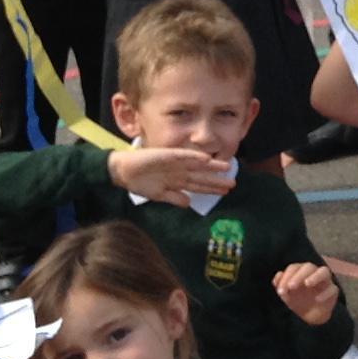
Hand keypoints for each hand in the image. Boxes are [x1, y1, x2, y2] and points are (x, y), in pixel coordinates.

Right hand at [110, 146, 238, 206]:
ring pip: (198, 165)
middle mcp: (180, 171)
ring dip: (212, 166)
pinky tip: (206, 159)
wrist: (124, 171)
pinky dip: (194, 157)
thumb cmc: (141, 182)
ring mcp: (175, 162)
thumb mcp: (159, 195)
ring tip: (227, 167)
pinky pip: (183, 156)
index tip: (226, 192)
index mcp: (178, 181)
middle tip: (233, 183)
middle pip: (202, 176)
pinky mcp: (167, 155)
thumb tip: (188, 204)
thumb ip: (174, 198)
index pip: (199, 185)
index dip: (212, 188)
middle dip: (217, 180)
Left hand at [274, 262, 337, 326]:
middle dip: (299, 275)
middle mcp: (314, 273)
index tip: (280, 291)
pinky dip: (325, 293)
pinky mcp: (333, 291)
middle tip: (291, 287)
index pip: (294, 268)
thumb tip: (278, 276)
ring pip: (324, 271)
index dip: (286, 277)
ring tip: (307, 284)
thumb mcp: (287, 295)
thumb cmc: (298, 301)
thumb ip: (281, 285)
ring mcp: (325, 281)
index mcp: (301, 271)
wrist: (310, 317)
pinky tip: (317, 299)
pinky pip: (332, 289)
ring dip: (315, 276)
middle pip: (309, 267)